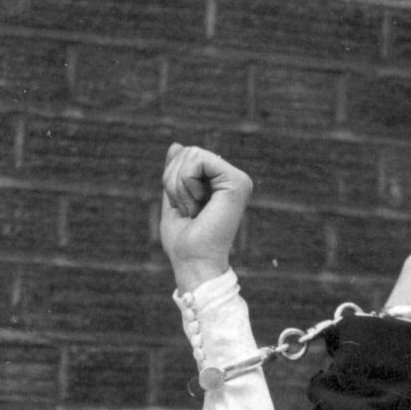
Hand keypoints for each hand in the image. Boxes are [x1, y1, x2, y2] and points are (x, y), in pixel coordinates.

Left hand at [158, 143, 253, 293]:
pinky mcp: (237, 182)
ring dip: (179, 186)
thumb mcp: (174, 200)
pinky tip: (198, 206)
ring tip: (193, 211)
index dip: (172, 179)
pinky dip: (186, 183)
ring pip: (191, 153)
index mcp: (220, 184)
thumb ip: (177, 174)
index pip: (187, 156)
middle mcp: (232, 179)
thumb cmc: (183, 242)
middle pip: (188, 151)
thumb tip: (176, 145)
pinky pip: (198, 159)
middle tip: (187, 211)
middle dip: (174, 181)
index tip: (183, 208)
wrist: (194, 263)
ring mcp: (238, 179)